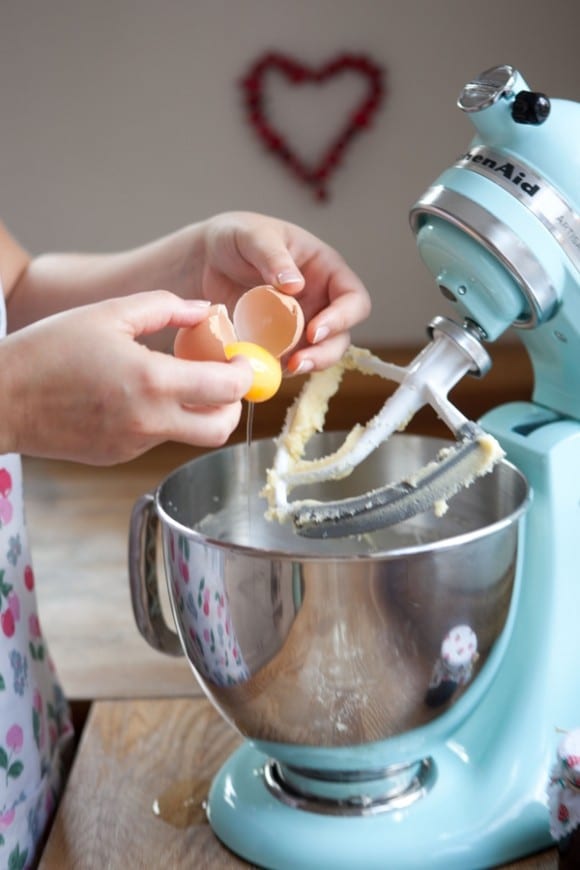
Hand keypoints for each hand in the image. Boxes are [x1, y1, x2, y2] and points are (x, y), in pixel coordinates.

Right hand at [0, 291, 252, 463]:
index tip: (243, 360)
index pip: (226, 389)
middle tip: (224, 379)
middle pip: (220, 428)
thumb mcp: (109, 313)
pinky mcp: (120, 456)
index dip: (245, 374)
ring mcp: (135, 444)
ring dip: (199, 413)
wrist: (1, 399)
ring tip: (181, 382)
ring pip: (190, 436)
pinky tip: (139, 396)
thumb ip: (166, 307)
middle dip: (233, 405)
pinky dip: (164, 420)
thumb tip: (206, 311)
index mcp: (152, 382)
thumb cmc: (48, 350)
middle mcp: (150, 421)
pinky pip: (158, 439)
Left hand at [195, 212, 371, 372]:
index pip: (353, 298)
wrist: (206, 259)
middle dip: (325, 352)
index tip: (314, 330)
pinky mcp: (277, 342)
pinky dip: (278, 368)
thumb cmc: (237, 237)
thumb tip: (296, 285)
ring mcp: (300, 325)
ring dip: (306, 365)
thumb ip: (273, 257)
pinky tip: (263, 367)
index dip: (343, 318)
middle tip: (298, 361)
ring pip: (318, 354)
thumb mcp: (254, 236)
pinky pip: (286, 360)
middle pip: (341, 336)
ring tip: (284, 368)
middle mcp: (319, 301)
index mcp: (325, 271)